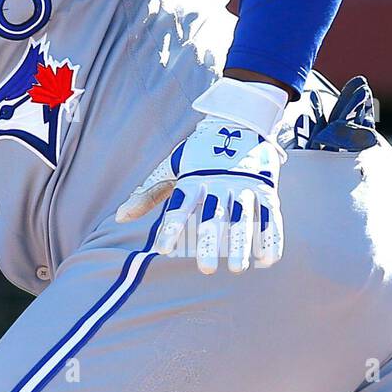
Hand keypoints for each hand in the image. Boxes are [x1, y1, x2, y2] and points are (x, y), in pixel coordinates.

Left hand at [116, 99, 284, 274]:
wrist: (237, 121)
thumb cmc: (197, 153)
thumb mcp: (170, 168)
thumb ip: (148, 194)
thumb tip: (120, 217)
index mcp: (193, 179)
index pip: (179, 207)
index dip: (171, 228)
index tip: (163, 250)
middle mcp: (218, 183)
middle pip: (214, 217)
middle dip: (209, 243)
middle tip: (205, 270)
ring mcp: (244, 185)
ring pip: (244, 219)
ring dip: (241, 245)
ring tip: (236, 269)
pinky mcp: (266, 189)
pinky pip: (270, 217)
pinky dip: (271, 239)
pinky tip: (265, 261)